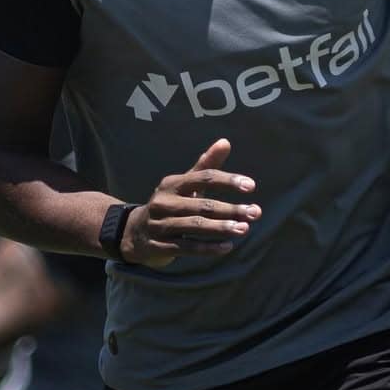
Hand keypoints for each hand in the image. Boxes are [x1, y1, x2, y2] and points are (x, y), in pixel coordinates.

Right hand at [124, 137, 259, 267]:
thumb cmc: (168, 205)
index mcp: (172, 184)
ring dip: (221, 227)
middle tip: (255, 213)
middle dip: (230, 209)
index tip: (251, 186)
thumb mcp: (184, 184)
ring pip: (195, 226)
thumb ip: (205, 165)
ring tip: (244, 229)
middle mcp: (164, 202)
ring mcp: (160, 224)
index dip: (227, 181)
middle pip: (202, 204)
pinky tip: (227, 247)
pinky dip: (208, 248)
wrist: (134, 232)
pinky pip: (187, 247)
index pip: (203, 178)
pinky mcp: (159, 246)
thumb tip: (226, 142)